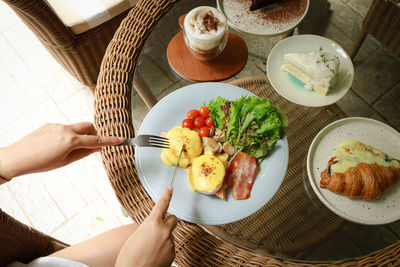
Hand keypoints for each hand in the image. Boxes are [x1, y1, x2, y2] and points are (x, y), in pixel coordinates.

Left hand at [0, 122, 123, 179]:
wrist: (17, 157)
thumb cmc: (40, 163)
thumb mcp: (65, 162)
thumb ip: (84, 153)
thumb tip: (97, 148)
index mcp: (71, 141)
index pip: (96, 140)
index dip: (110, 141)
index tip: (121, 139)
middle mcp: (65, 129)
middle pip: (89, 127)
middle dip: (95, 134)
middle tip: (94, 145)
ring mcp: (57, 125)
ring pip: (77, 127)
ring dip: (81, 135)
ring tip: (71, 149)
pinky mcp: (50, 124)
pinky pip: (65, 127)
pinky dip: (69, 135)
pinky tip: (58, 146)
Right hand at [116, 187, 177, 266]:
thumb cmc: (129, 256)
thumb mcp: (136, 236)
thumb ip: (148, 228)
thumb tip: (154, 229)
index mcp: (153, 223)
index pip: (162, 205)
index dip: (166, 195)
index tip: (170, 189)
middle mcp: (164, 231)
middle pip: (173, 219)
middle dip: (168, 221)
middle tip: (160, 227)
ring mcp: (170, 242)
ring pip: (170, 235)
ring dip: (163, 238)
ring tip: (150, 249)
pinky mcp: (173, 253)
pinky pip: (170, 247)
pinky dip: (164, 249)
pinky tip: (154, 256)